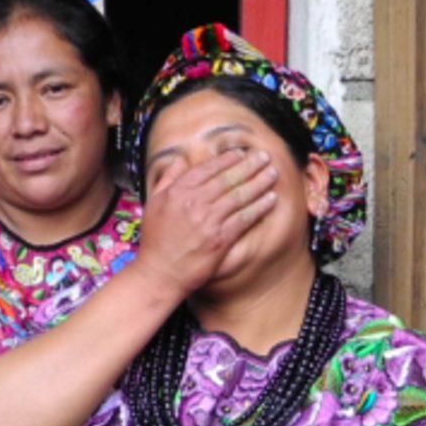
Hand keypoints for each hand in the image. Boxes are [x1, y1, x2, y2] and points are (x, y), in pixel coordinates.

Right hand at [135, 149, 277, 298]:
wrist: (160, 272)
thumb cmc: (155, 240)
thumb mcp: (153, 203)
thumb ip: (167, 179)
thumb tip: (180, 161)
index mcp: (178, 192)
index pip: (207, 169)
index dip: (227, 159)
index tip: (240, 154)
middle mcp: (194, 202)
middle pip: (228, 179)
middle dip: (249, 166)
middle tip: (264, 157)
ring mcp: (208, 220)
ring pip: (239, 196)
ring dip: (259, 183)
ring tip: (272, 174)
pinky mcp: (220, 239)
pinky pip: (244, 218)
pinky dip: (259, 207)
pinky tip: (271, 200)